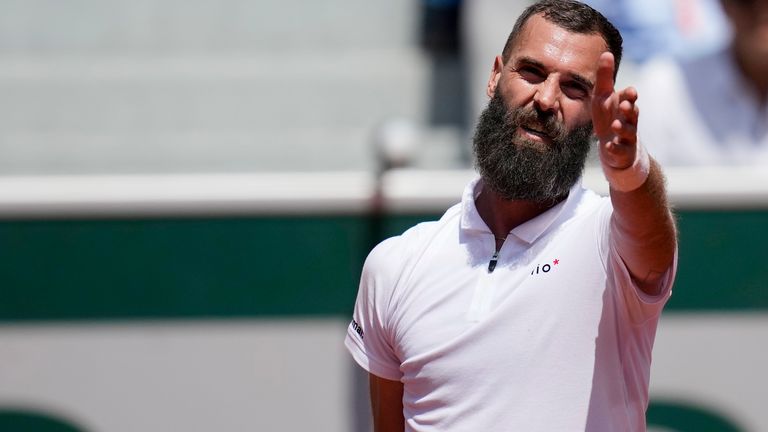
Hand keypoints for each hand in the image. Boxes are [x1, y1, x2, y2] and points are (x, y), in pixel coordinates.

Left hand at [591, 52, 638, 170]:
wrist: (613, 146)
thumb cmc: (608, 117)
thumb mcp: (603, 97)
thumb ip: (605, 77)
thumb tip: (606, 52)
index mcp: (624, 106)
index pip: (629, 99)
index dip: (630, 96)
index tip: (629, 92)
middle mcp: (628, 120)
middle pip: (632, 114)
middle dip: (630, 110)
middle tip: (625, 105)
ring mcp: (626, 137)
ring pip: (628, 132)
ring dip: (622, 128)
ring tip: (615, 125)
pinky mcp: (621, 151)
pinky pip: (619, 150)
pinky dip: (615, 148)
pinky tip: (609, 146)